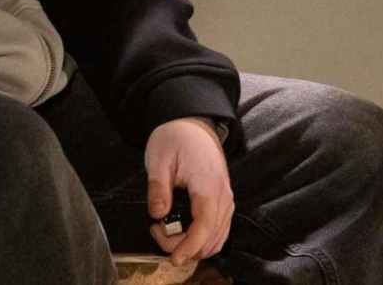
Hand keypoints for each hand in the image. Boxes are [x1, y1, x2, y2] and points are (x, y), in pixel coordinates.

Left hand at [145, 116, 232, 265]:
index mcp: (208, 184)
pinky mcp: (223, 200)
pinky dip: (204, 240)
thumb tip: (158, 214)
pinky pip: (220, 229)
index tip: (173, 258)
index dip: (190, 246)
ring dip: (194, 245)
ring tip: (167, 230)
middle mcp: (223, 194)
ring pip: (218, 237)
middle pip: (211, 237)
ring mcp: (226, 197)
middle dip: (184, 246)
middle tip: (156, 230)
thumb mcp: (159, 158)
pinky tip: (185, 235)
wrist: (194, 123)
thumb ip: (158, 188)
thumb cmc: (176, 137)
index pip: (205, 225)